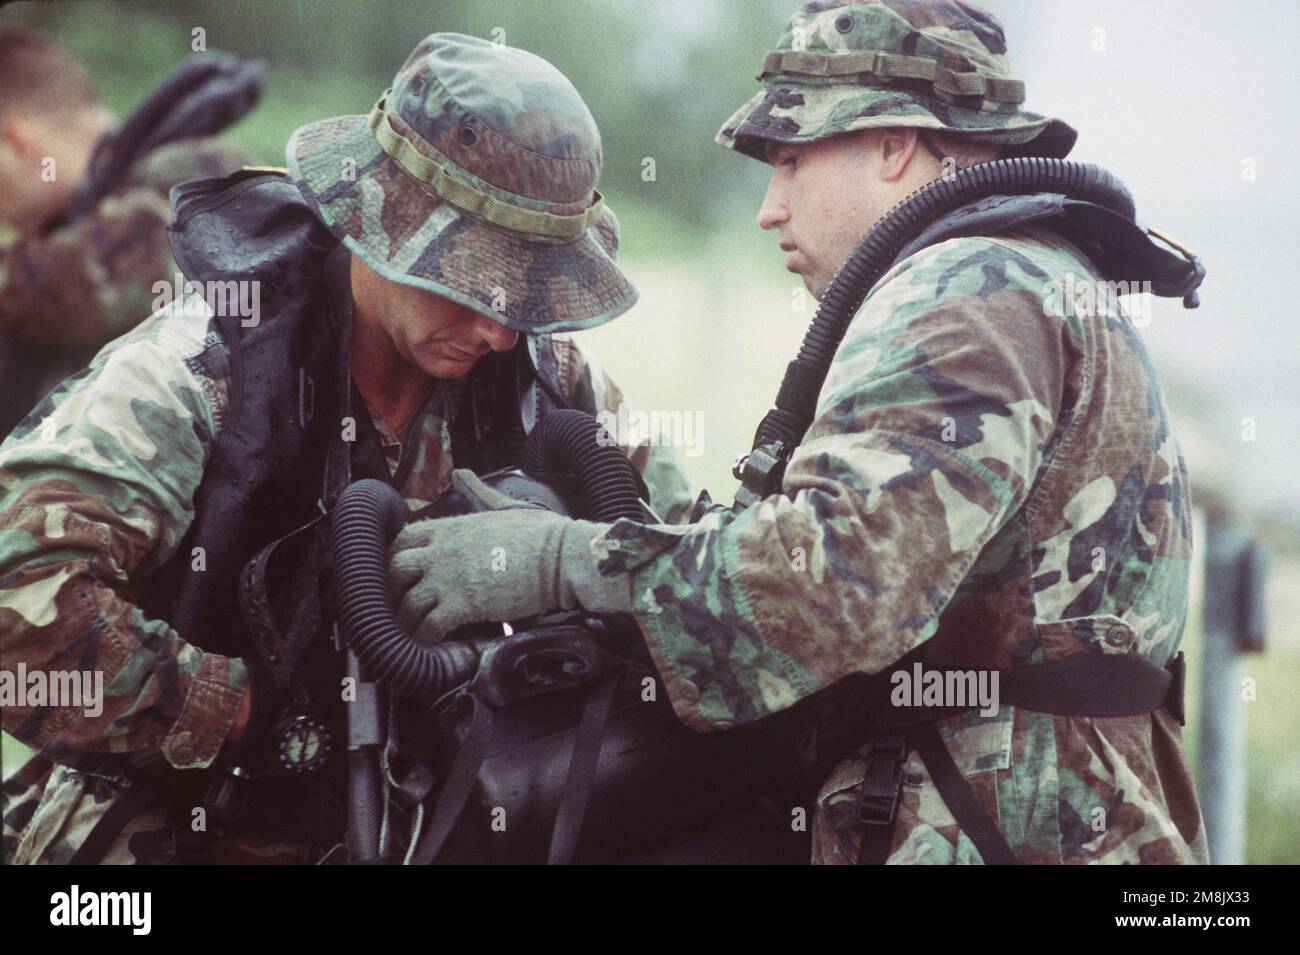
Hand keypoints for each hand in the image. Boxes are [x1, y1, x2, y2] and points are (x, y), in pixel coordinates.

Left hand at [388, 509, 630, 642]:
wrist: (562, 557)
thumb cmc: (542, 533)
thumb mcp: (504, 505)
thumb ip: (478, 491)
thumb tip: (463, 472)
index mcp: (450, 528)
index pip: (403, 538)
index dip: (397, 556)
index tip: (402, 572)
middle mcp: (442, 552)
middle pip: (394, 570)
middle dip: (393, 589)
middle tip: (401, 603)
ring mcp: (449, 579)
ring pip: (406, 603)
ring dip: (406, 620)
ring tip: (412, 632)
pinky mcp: (463, 606)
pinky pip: (428, 627)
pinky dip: (424, 638)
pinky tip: (430, 643)